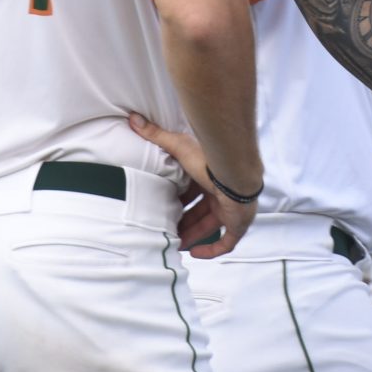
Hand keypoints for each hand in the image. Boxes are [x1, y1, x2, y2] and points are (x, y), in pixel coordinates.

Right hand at [130, 112, 257, 257]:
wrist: (236, 174)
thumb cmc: (210, 159)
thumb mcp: (179, 147)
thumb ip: (157, 135)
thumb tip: (133, 118)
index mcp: (211, 176)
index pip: (193, 191)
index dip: (180, 200)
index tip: (163, 206)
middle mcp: (222, 193)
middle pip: (201, 211)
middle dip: (184, 221)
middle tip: (166, 229)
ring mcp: (232, 210)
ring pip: (209, 227)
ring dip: (193, 236)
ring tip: (174, 244)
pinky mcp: (238, 225)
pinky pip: (226, 243)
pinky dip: (211, 250)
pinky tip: (195, 253)